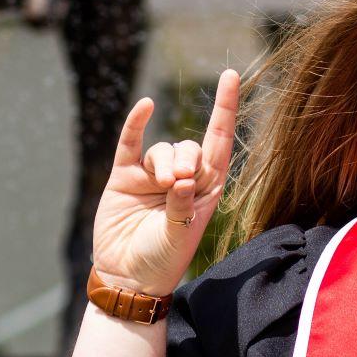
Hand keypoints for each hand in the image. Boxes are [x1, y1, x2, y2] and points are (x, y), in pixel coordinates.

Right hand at [91, 68, 239, 297]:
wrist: (126, 279)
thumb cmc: (161, 262)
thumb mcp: (178, 238)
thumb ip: (181, 209)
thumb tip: (182, 180)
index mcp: (206, 190)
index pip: (219, 142)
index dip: (226, 110)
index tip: (232, 77)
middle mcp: (182, 179)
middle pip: (191, 148)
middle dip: (187, 158)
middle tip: (178, 182)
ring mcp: (152, 176)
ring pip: (163, 149)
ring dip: (164, 161)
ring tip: (162, 185)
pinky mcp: (124, 177)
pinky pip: (131, 144)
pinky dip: (136, 124)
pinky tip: (144, 108)